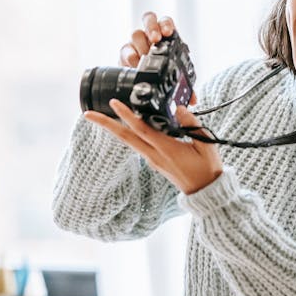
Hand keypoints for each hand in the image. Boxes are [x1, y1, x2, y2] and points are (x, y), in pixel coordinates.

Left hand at [83, 99, 222, 195]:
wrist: (205, 192)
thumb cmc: (208, 169)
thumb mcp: (207, 146)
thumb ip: (193, 125)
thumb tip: (180, 108)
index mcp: (168, 150)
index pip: (143, 130)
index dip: (128, 116)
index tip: (114, 103)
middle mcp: (155, 156)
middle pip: (126, 137)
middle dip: (106, 125)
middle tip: (88, 114)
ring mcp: (153, 160)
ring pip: (129, 141)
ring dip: (114, 128)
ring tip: (101, 116)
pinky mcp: (154, 162)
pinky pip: (137, 145)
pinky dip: (128, 133)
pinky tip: (126, 125)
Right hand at [118, 10, 196, 104]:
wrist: (145, 83)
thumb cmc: (164, 76)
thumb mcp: (177, 79)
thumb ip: (185, 87)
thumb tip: (193, 99)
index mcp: (166, 38)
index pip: (166, 22)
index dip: (166, 24)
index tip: (168, 33)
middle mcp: (151, 36)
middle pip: (149, 19)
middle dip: (152, 27)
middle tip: (155, 39)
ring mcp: (137, 43)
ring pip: (136, 34)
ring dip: (141, 45)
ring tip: (145, 57)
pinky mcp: (125, 53)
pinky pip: (124, 50)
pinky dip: (129, 57)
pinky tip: (134, 65)